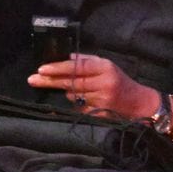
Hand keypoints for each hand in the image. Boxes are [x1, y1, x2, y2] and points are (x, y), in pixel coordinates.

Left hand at [27, 54, 158, 118]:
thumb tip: (65, 58)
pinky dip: (77, 105)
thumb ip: (86, 61)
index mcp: (105, 67)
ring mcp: (101, 100)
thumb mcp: (106, 66)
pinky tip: (86, 103)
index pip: (77, 66)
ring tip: (81, 92)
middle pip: (71, 81)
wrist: (139, 104)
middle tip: (33, 79)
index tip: (42, 68)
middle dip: (50, 80)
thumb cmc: (120, 82)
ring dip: (69, 94)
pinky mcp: (99, 114)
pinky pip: (79, 109)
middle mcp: (103, 82)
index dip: (59, 67)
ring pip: (73, 96)